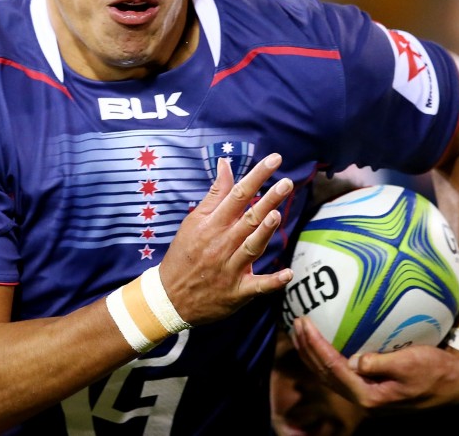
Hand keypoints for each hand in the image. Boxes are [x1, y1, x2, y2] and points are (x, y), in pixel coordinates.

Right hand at [159, 153, 293, 324]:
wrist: (170, 298)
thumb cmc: (184, 254)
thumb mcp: (194, 221)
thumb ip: (215, 194)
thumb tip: (226, 164)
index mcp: (212, 225)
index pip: (237, 195)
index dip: (257, 176)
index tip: (275, 160)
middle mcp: (222, 244)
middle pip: (247, 219)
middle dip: (267, 201)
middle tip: (286, 184)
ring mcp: (230, 269)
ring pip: (251, 247)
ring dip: (264, 233)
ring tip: (276, 215)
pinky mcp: (237, 292)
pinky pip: (257, 286)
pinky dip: (273, 282)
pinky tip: (288, 274)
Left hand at [291, 316, 458, 411]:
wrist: (454, 383)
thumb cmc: (435, 370)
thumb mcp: (411, 363)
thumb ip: (381, 363)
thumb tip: (354, 360)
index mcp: (370, 395)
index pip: (333, 368)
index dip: (315, 346)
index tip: (304, 324)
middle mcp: (364, 397)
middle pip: (325, 373)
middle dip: (307, 349)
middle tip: (296, 322)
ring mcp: (366, 393)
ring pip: (329, 374)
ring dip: (313, 353)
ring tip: (301, 331)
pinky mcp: (371, 386)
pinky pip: (341, 371)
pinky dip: (328, 356)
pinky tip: (323, 341)